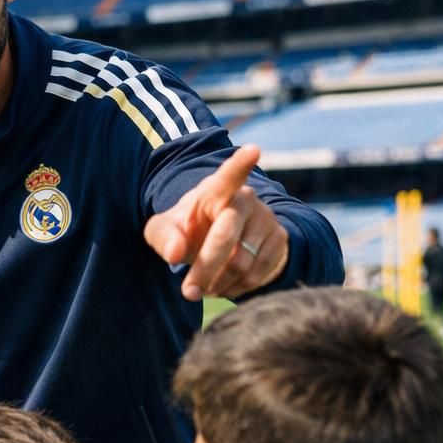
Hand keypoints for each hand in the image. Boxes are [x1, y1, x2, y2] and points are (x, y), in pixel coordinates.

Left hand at [143, 145, 290, 300]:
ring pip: (242, 262)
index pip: (228, 175)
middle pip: (226, 234)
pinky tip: (223, 286)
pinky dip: (236, 288)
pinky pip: (257, 275)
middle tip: (188, 292)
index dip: (240, 163)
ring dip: (218, 283)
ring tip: (204, 287)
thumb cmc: (189, 230)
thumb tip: (175, 252)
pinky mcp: (279, 241)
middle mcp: (245, 200)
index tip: (253, 150)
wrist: (222, 242)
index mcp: (215, 189)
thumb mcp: (164, 231)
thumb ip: (163, 237)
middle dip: (204, 267)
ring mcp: (265, 219)